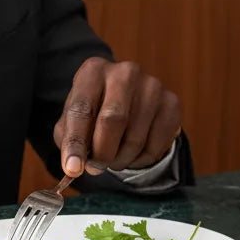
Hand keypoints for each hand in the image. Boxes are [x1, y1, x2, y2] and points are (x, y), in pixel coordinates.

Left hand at [52, 57, 181, 175]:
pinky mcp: (171, 103)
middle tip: (96, 168)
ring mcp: (152, 86)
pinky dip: (141, 160)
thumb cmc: (93, 113)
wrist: (126, 102)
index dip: (76, 143)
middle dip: (102, 152)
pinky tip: (133, 155)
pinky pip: (156, 144)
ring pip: (136, 137)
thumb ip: (69, 142)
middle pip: (113, 120)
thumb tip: (72, 168)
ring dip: (121, 159)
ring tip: (113, 159)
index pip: (81, 109)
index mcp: (93, 71)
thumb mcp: (71, 122)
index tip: (73, 169)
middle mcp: (125, 72)